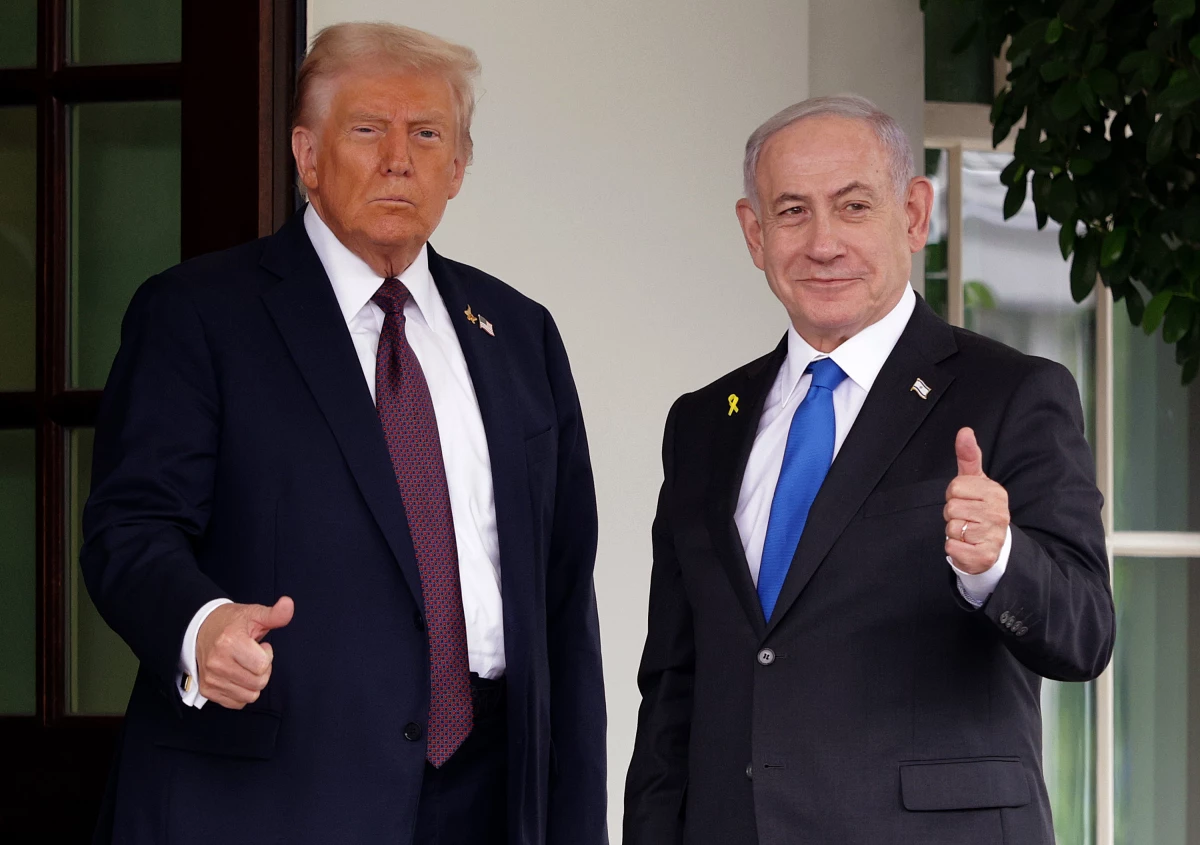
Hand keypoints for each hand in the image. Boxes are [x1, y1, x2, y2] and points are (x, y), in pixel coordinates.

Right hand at [195, 596, 293, 708]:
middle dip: (262, 670)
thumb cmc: (231, 623)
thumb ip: (275, 614)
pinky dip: (242, 692)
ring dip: (253, 682)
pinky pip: (237, 702)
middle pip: (258, 683)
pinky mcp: (207, 690)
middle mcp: (217, 662)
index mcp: (229, 642)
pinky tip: (237, 676)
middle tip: (253, 656)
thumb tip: (288, 604)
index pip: (262, 666)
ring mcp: (211, 678)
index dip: (267, 655)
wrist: (201, 629)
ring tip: (244, 665)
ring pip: (249, 696)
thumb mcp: (254, 614)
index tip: (259, 646)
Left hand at [944, 428, 1009, 574]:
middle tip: (966, 519)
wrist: (993, 547)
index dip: (954, 496)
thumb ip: (968, 457)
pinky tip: (967, 546)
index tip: (966, 501)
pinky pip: (952, 546)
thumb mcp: (975, 482)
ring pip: (951, 528)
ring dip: (954, 532)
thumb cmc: (979, 509)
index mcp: (995, 492)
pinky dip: (954, 548)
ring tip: (968, 532)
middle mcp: (999, 513)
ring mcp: (994, 536)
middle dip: (952, 515)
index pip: (955, 488)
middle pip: (952, 508)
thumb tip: (965, 431)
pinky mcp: (984, 556)